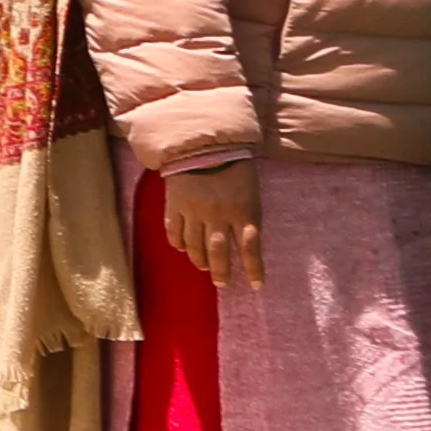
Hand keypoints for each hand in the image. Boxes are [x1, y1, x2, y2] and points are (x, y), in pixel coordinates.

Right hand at [158, 156, 266, 291]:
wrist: (203, 143)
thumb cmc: (235, 168)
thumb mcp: (251, 193)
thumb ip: (247, 216)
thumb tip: (244, 242)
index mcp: (242, 210)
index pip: (250, 247)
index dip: (254, 269)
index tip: (256, 286)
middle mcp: (218, 215)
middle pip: (219, 251)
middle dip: (221, 271)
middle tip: (222, 283)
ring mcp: (194, 210)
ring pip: (195, 245)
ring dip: (200, 260)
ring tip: (203, 267)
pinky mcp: (175, 204)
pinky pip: (174, 230)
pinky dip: (178, 243)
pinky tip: (182, 248)